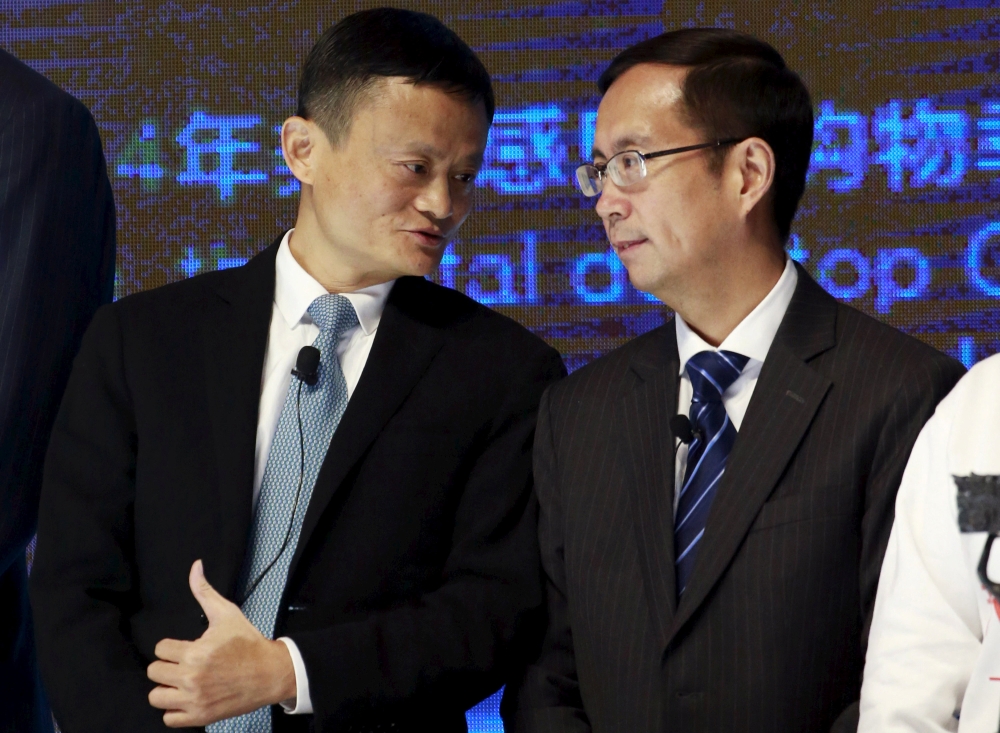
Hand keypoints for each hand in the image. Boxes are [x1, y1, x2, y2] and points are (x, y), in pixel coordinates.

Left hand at [147, 560, 296, 726]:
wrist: (271, 673)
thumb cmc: (248, 643)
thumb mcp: (228, 614)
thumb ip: (205, 592)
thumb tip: (195, 566)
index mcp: (196, 652)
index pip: (160, 649)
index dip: (171, 646)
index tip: (184, 647)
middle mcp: (192, 678)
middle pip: (154, 672)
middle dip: (167, 665)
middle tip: (184, 663)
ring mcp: (195, 700)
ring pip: (156, 696)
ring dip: (166, 688)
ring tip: (181, 681)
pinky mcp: (200, 717)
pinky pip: (168, 718)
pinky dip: (174, 709)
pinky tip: (186, 697)